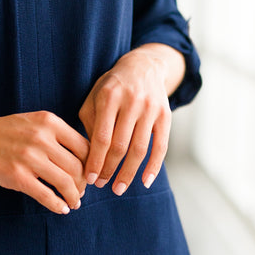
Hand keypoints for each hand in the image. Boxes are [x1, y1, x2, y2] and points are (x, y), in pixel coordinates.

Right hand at [0, 112, 88, 214]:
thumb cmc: (6, 133)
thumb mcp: (34, 123)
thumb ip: (58, 135)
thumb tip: (85, 160)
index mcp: (49, 122)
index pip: (84, 147)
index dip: (91, 165)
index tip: (89, 175)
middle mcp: (41, 138)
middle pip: (78, 167)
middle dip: (83, 184)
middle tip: (80, 192)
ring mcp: (29, 158)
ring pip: (66, 183)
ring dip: (73, 197)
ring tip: (73, 202)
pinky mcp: (18, 177)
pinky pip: (47, 195)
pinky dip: (58, 205)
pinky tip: (61, 209)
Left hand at [78, 47, 178, 193]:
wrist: (143, 67)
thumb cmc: (112, 87)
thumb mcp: (94, 97)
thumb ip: (90, 123)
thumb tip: (88, 157)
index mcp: (109, 97)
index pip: (101, 137)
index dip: (95, 160)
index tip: (89, 178)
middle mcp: (131, 102)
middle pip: (120, 145)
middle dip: (109, 169)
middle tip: (101, 185)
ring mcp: (150, 109)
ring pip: (139, 149)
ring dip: (129, 173)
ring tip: (119, 188)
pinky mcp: (165, 115)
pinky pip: (161, 146)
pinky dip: (153, 166)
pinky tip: (146, 181)